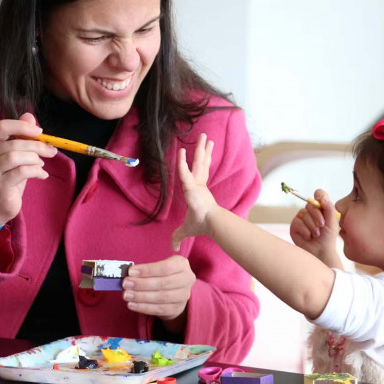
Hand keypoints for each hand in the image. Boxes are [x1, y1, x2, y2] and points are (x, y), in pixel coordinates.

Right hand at [0, 112, 57, 224]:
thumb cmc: (7, 176)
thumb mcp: (14, 153)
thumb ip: (21, 135)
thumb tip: (30, 115)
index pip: (2, 126)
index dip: (22, 126)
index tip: (40, 132)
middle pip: (13, 143)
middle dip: (37, 146)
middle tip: (51, 151)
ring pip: (16, 157)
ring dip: (35, 159)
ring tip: (41, 164)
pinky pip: (22, 172)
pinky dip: (37, 171)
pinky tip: (42, 175)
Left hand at [122, 255, 195, 327]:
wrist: (176, 290)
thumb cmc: (163, 274)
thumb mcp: (159, 266)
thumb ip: (146, 269)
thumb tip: (128, 274)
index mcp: (181, 265)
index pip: (165, 268)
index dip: (147, 270)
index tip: (131, 272)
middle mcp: (186, 279)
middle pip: (163, 283)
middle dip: (142, 284)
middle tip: (126, 284)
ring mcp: (184, 296)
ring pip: (162, 297)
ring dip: (141, 297)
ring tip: (127, 295)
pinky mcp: (177, 308)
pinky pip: (159, 309)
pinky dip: (144, 307)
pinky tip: (132, 305)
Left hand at [171, 133, 217, 249]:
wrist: (209, 223)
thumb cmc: (201, 224)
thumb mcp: (186, 229)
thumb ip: (178, 236)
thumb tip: (173, 248)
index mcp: (200, 190)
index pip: (202, 172)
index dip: (205, 161)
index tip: (207, 151)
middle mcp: (200, 184)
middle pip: (203, 162)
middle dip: (205, 150)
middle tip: (207, 138)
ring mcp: (198, 183)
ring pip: (199, 161)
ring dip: (200, 148)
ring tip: (204, 135)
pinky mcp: (192, 185)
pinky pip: (184, 171)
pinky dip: (181, 162)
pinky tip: (180, 151)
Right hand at [289, 189, 339, 261]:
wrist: (321, 251)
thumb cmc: (328, 237)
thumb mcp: (333, 221)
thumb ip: (329, 208)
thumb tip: (321, 197)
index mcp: (322, 208)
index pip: (319, 194)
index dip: (319, 195)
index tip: (321, 202)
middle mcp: (311, 211)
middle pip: (310, 204)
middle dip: (317, 216)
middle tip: (322, 225)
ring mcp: (302, 217)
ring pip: (304, 214)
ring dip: (312, 226)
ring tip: (316, 234)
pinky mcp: (295, 225)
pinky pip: (298, 222)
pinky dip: (305, 231)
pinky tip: (309, 237)